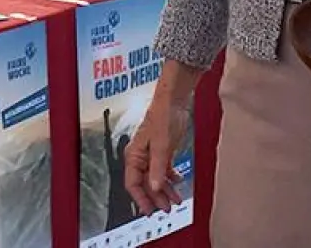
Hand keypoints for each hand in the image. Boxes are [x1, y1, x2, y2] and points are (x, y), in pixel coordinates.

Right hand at [124, 89, 189, 214]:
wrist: (174, 101)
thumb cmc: (162, 116)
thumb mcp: (161, 146)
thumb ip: (158, 168)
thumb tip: (155, 187)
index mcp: (134, 155)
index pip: (132, 183)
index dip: (140, 199)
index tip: (149, 210)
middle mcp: (141, 157)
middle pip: (145, 184)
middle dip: (156, 197)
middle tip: (166, 209)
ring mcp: (152, 154)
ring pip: (156, 178)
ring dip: (165, 190)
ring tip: (175, 200)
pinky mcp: (163, 151)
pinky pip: (164, 170)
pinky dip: (171, 178)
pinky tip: (178, 182)